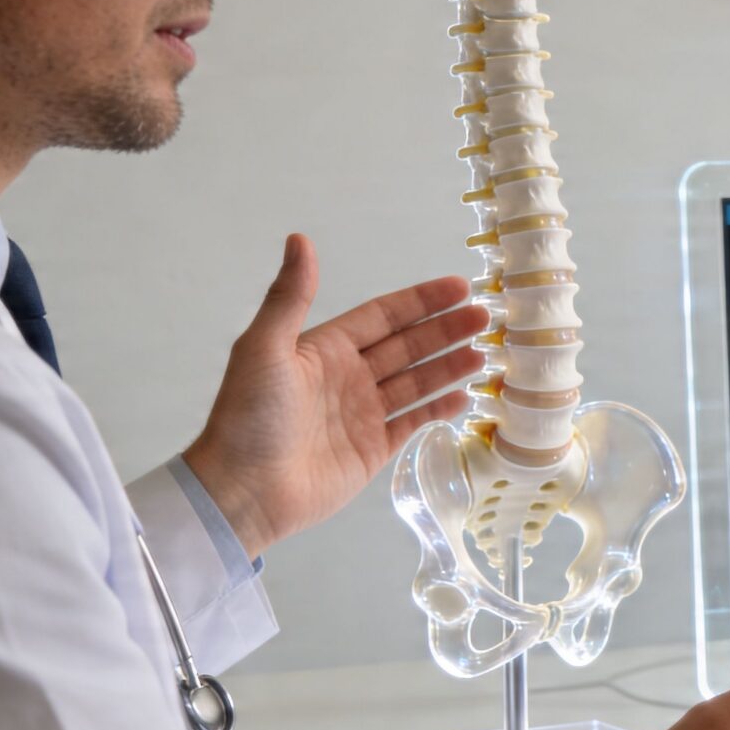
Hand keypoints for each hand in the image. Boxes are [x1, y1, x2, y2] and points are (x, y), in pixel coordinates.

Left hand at [182, 234, 488, 556]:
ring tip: (486, 352)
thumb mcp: (264, 348)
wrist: (243, 491)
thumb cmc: (250, 416)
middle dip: (446, 330)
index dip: (420, 301)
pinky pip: (414, 421)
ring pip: (417, 381)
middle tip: (485, 317)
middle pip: (407, 345)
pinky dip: (440, 408)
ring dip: (450, 365)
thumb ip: (289, 296)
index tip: (459, 287)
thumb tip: (300, 237)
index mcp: (324, 349)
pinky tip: (466, 395)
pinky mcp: (372, 450)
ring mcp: (363, 415)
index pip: (383, 316)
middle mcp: (348, 377)